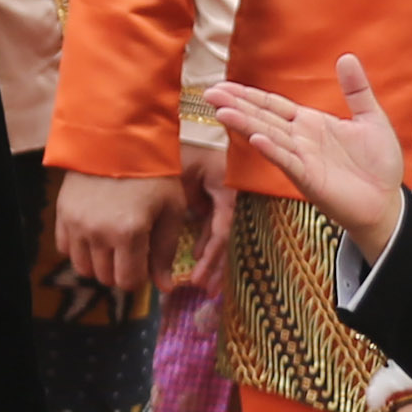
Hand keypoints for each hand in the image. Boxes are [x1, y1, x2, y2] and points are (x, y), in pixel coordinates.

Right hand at [53, 170, 194, 292]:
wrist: (119, 137)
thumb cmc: (154, 173)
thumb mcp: (171, 210)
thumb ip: (165, 252)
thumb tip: (165, 287)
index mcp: (129, 232)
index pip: (128, 281)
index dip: (139, 277)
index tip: (145, 262)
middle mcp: (98, 232)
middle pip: (106, 277)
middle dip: (121, 270)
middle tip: (132, 250)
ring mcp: (76, 223)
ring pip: (83, 267)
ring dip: (99, 262)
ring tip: (113, 243)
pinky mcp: (63, 213)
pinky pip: (66, 248)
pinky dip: (80, 248)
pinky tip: (95, 233)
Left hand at [178, 134, 234, 294]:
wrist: (190, 122)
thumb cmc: (184, 142)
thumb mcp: (182, 171)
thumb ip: (185, 201)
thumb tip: (188, 235)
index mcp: (226, 183)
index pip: (222, 227)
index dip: (211, 255)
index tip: (196, 278)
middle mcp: (229, 192)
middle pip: (224, 236)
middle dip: (214, 265)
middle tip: (204, 289)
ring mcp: (224, 195)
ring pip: (220, 233)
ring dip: (211, 259)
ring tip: (203, 285)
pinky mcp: (217, 197)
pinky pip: (213, 225)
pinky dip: (206, 243)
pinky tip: (198, 261)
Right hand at [204, 55, 407, 262]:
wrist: (387, 202)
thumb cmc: (377, 163)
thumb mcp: (370, 118)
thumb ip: (356, 90)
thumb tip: (347, 57)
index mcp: (310, 124)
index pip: (273, 105)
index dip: (248, 95)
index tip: (223, 85)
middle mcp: (300, 140)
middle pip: (262, 118)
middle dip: (236, 106)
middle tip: (208, 94)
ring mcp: (302, 160)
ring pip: (268, 137)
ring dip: (245, 125)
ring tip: (221, 111)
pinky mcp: (310, 180)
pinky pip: (288, 163)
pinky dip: (272, 151)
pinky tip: (256, 140)